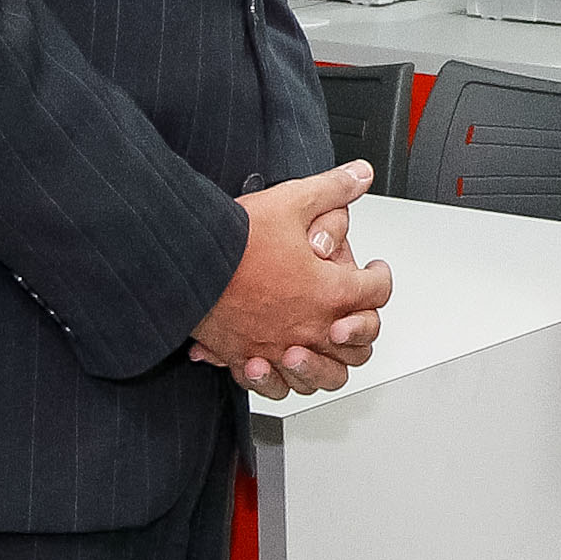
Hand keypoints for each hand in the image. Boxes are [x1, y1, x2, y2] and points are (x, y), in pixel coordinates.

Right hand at [189, 163, 394, 399]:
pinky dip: (279, 379)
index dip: (380, 277)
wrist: (181, 263)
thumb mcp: (291, 201)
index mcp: (329, 292)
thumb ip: (333, 189)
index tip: (374, 271)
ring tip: (322, 342)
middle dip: (362, 325)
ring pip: (321, 375)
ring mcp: (276, 348)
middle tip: (355, 308)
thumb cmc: (233, 238)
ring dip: (327, 362)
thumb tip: (361, 174)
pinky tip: (276, 363)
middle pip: (358, 343)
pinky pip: (274, 384)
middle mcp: (309, 328)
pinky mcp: (243, 358)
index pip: (377, 292)